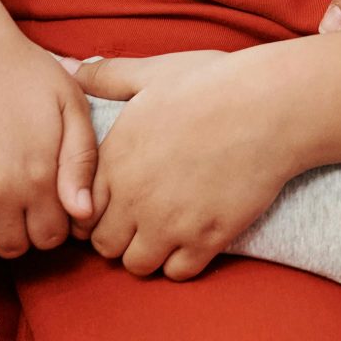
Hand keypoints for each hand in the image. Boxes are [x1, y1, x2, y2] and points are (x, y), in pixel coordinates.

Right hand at [0, 21, 95, 268]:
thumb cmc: (16, 68)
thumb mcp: (68, 101)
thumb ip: (82, 160)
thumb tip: (83, 215)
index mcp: (39, 177)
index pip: (52, 236)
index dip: (52, 222)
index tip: (43, 203)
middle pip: (14, 247)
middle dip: (20, 230)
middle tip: (13, 204)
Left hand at [76, 52, 299, 280]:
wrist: (268, 106)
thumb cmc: (212, 84)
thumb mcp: (153, 72)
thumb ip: (108, 76)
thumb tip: (72, 68)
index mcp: (115, 159)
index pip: (81, 211)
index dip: (96, 210)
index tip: (116, 202)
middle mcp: (134, 197)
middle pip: (105, 245)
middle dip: (118, 236)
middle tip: (140, 219)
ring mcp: (170, 223)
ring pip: (137, 265)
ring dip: (148, 252)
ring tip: (165, 231)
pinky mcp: (206, 238)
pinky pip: (177, 272)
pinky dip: (182, 261)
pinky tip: (193, 236)